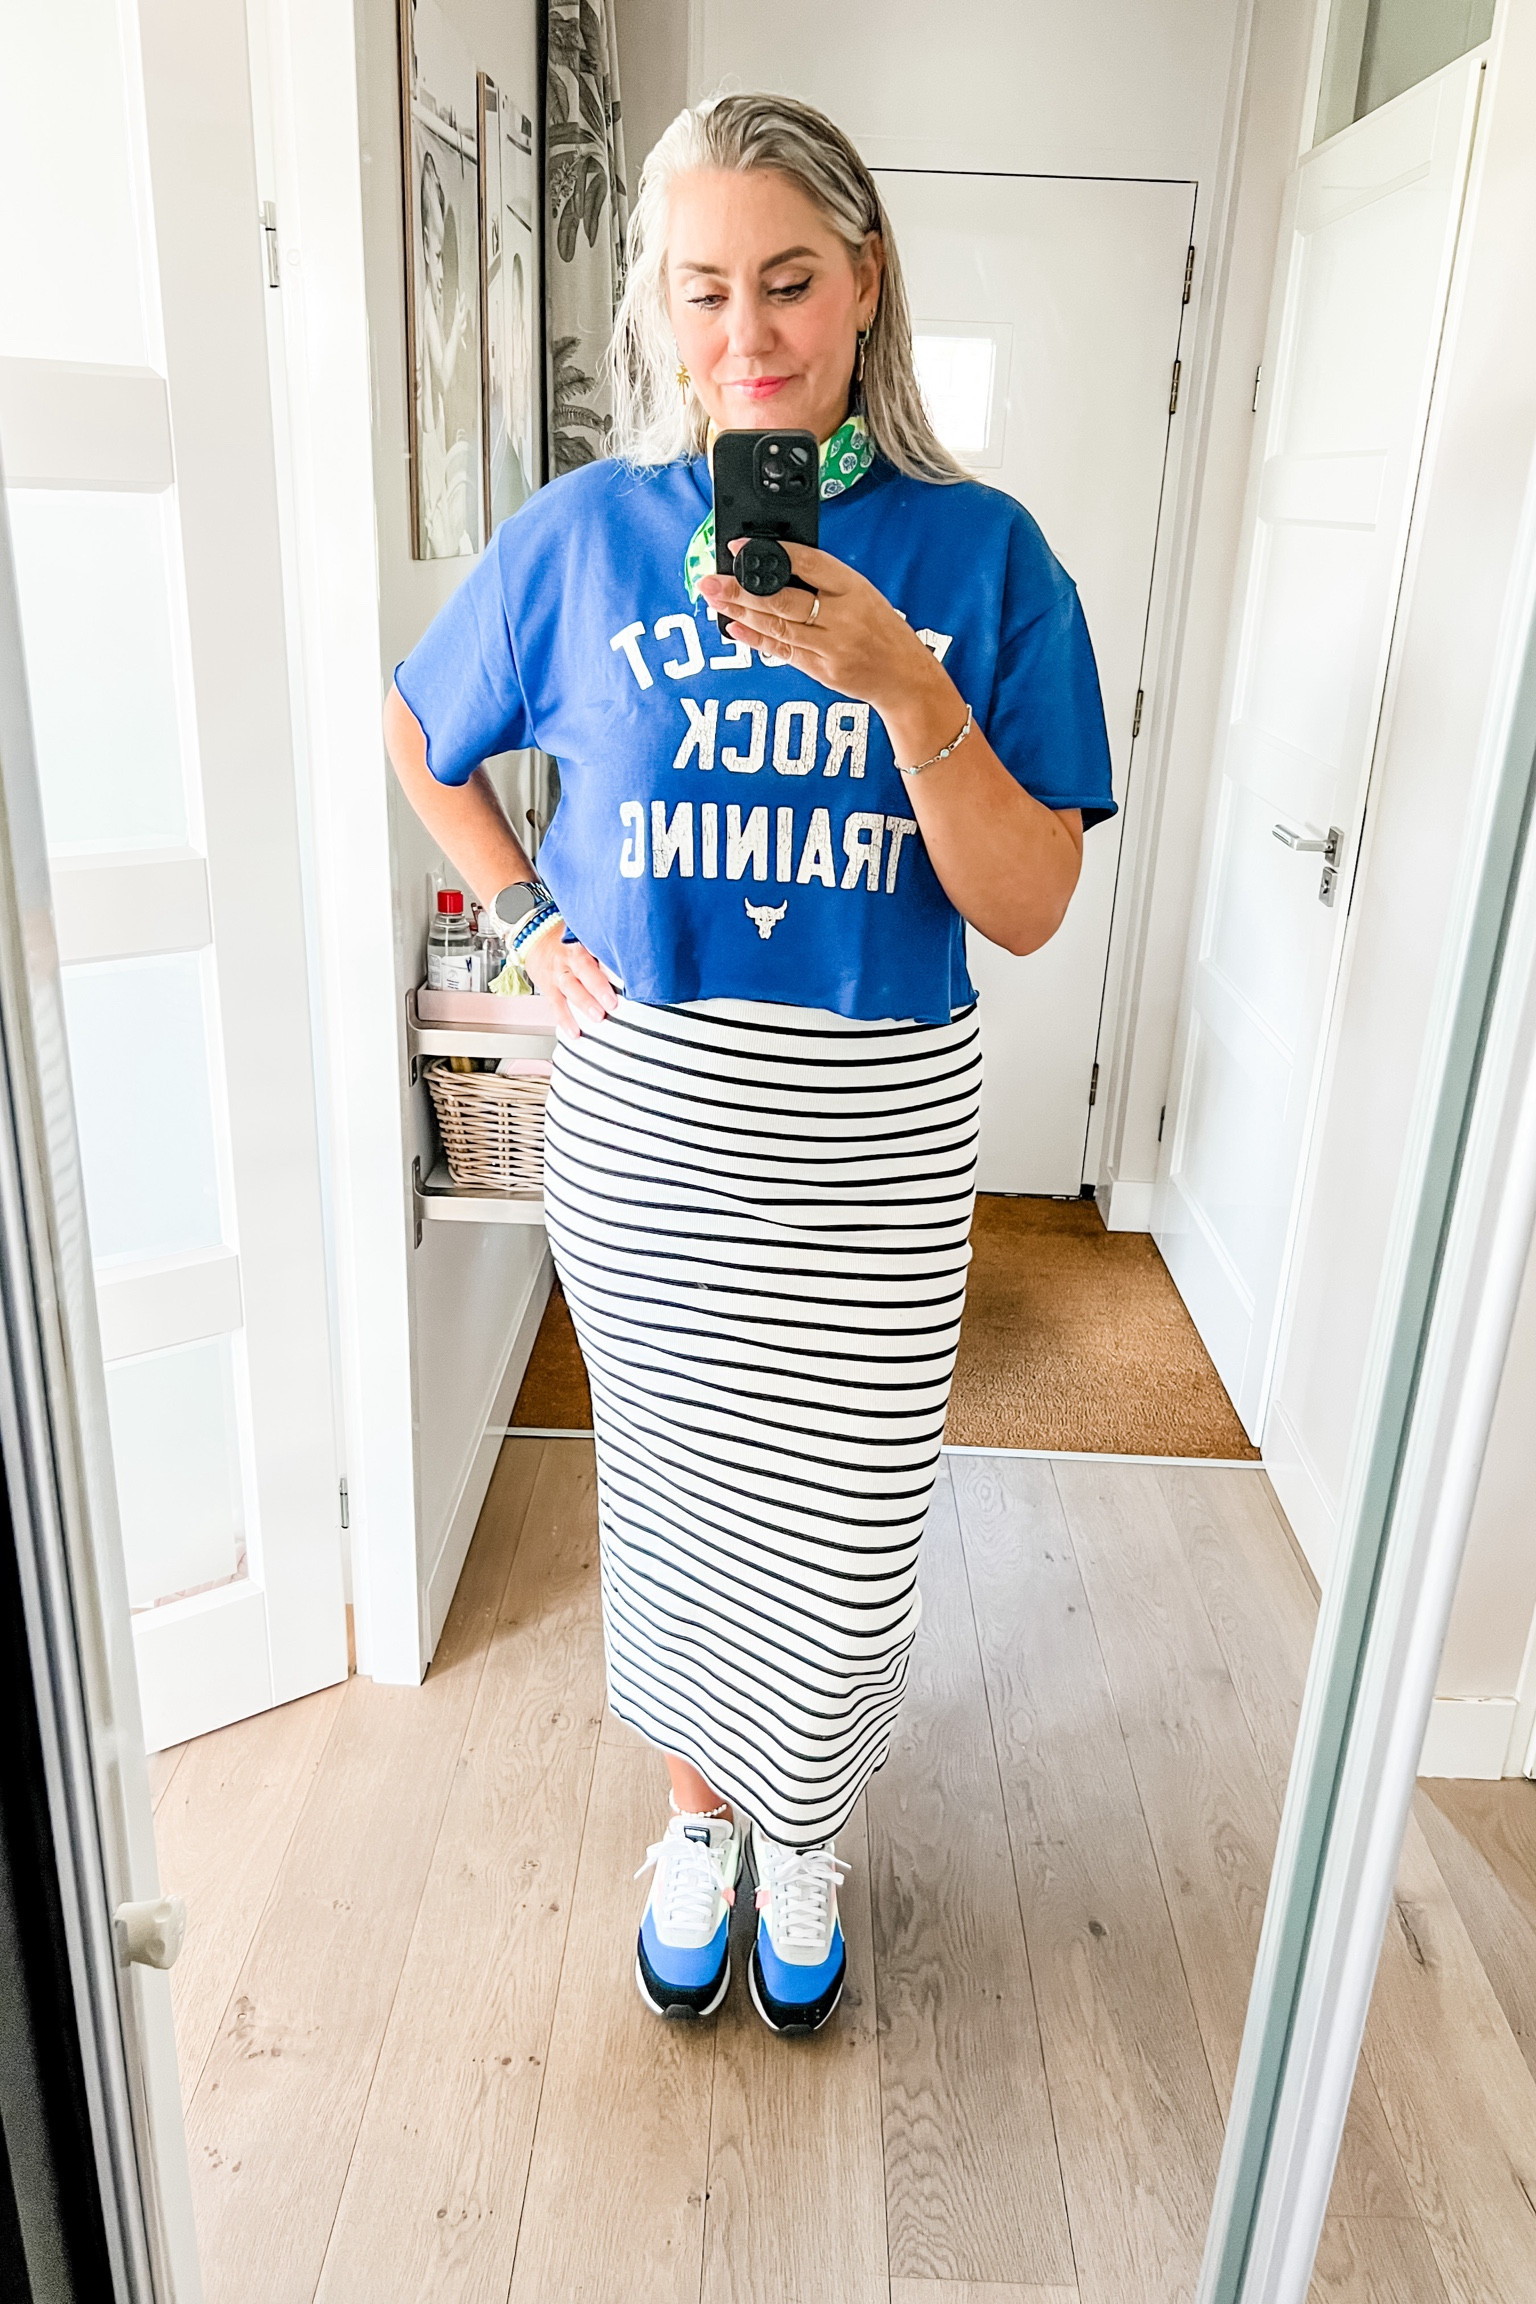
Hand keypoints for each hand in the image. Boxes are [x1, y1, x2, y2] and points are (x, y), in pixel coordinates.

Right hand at [520, 916, 619, 1036]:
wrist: (534, 939)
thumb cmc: (568, 942)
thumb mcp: (584, 937)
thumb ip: (603, 950)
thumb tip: (632, 963)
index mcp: (580, 944)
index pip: (595, 951)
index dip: (608, 963)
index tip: (624, 978)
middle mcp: (568, 959)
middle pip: (583, 970)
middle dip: (598, 988)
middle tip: (612, 1003)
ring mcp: (557, 975)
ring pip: (570, 989)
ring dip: (584, 1004)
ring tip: (597, 1018)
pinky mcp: (549, 989)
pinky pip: (556, 1006)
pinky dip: (565, 1021)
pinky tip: (574, 1033)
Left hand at [699, 542, 952, 722]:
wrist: (906, 678)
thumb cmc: (883, 631)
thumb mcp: (863, 594)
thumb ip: (824, 583)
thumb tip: (775, 568)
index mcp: (854, 588)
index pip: (808, 563)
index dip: (771, 553)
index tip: (740, 548)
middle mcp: (843, 617)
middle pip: (783, 599)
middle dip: (742, 589)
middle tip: (711, 581)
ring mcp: (832, 647)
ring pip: (778, 627)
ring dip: (741, 613)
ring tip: (715, 600)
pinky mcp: (823, 671)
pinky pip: (783, 652)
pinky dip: (756, 639)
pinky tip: (734, 628)